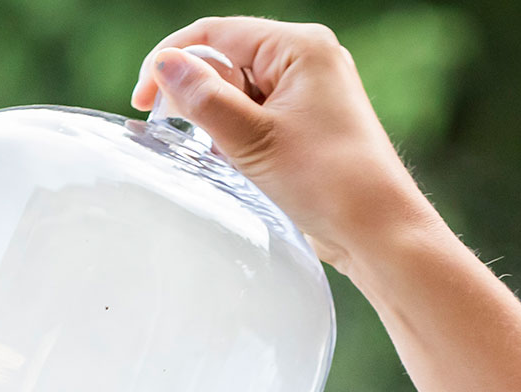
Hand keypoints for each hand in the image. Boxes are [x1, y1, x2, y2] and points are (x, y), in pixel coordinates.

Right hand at [132, 16, 437, 272]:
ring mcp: (310, 90)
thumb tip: (165, 64)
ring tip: (226, 158)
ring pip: (240, 91)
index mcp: (299, 46)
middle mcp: (308, 59)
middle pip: (227, 60)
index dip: (173, 60)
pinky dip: (238, 136)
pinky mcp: (309, 121)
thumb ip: (204, 100)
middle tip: (181, 137)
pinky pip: (257, 114)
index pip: (217, 33)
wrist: (377, 230)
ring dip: (219, 121)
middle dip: (199, 96)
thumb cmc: (328, 182)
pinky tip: (240, 166)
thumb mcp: (252, 140)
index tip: (143, 101)